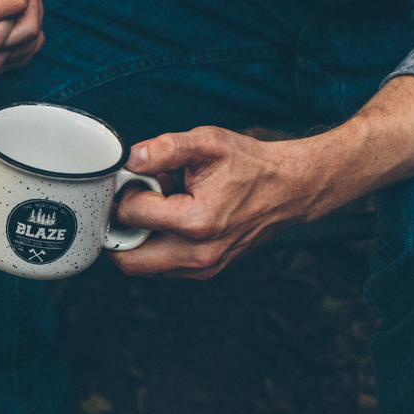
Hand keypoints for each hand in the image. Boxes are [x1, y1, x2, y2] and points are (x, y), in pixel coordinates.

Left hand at [108, 127, 318, 278]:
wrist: (291, 189)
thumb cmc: (252, 165)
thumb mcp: (208, 143)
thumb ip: (165, 148)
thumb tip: (130, 158)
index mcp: (197, 221)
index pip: (132, 214)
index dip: (128, 191)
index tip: (140, 177)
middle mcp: (199, 253)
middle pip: (129, 259)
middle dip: (121, 227)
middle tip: (134, 201)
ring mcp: (203, 267)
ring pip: (144, 266)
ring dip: (140, 238)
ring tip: (159, 208)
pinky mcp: (206, 271)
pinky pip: (163, 267)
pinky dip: (158, 245)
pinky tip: (173, 220)